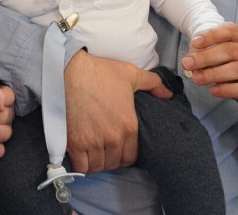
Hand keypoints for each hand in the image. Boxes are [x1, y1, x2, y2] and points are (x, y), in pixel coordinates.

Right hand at [64, 51, 171, 173]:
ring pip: (98, 167)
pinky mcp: (75, 143)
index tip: (117, 148)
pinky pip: (81, 167)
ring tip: (92, 153)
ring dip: (95, 162)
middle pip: (114, 164)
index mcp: (129, 126)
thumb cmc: (100, 72)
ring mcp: (93, 142)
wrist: (69, 71)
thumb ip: (153, 84)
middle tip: (103, 150)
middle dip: (109, 159)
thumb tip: (169, 94)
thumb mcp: (131, 73)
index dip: (124, 154)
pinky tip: (80, 156)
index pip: (131, 157)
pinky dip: (81, 165)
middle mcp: (113, 138)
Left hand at [182, 22, 237, 133]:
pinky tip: (214, 91)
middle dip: (206, 56)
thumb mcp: (225, 63)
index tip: (194, 43)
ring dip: (213, 74)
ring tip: (197, 79)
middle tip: (187, 64)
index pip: (231, 30)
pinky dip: (228, 89)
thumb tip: (190, 59)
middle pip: (231, 50)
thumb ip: (210, 57)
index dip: (211, 35)